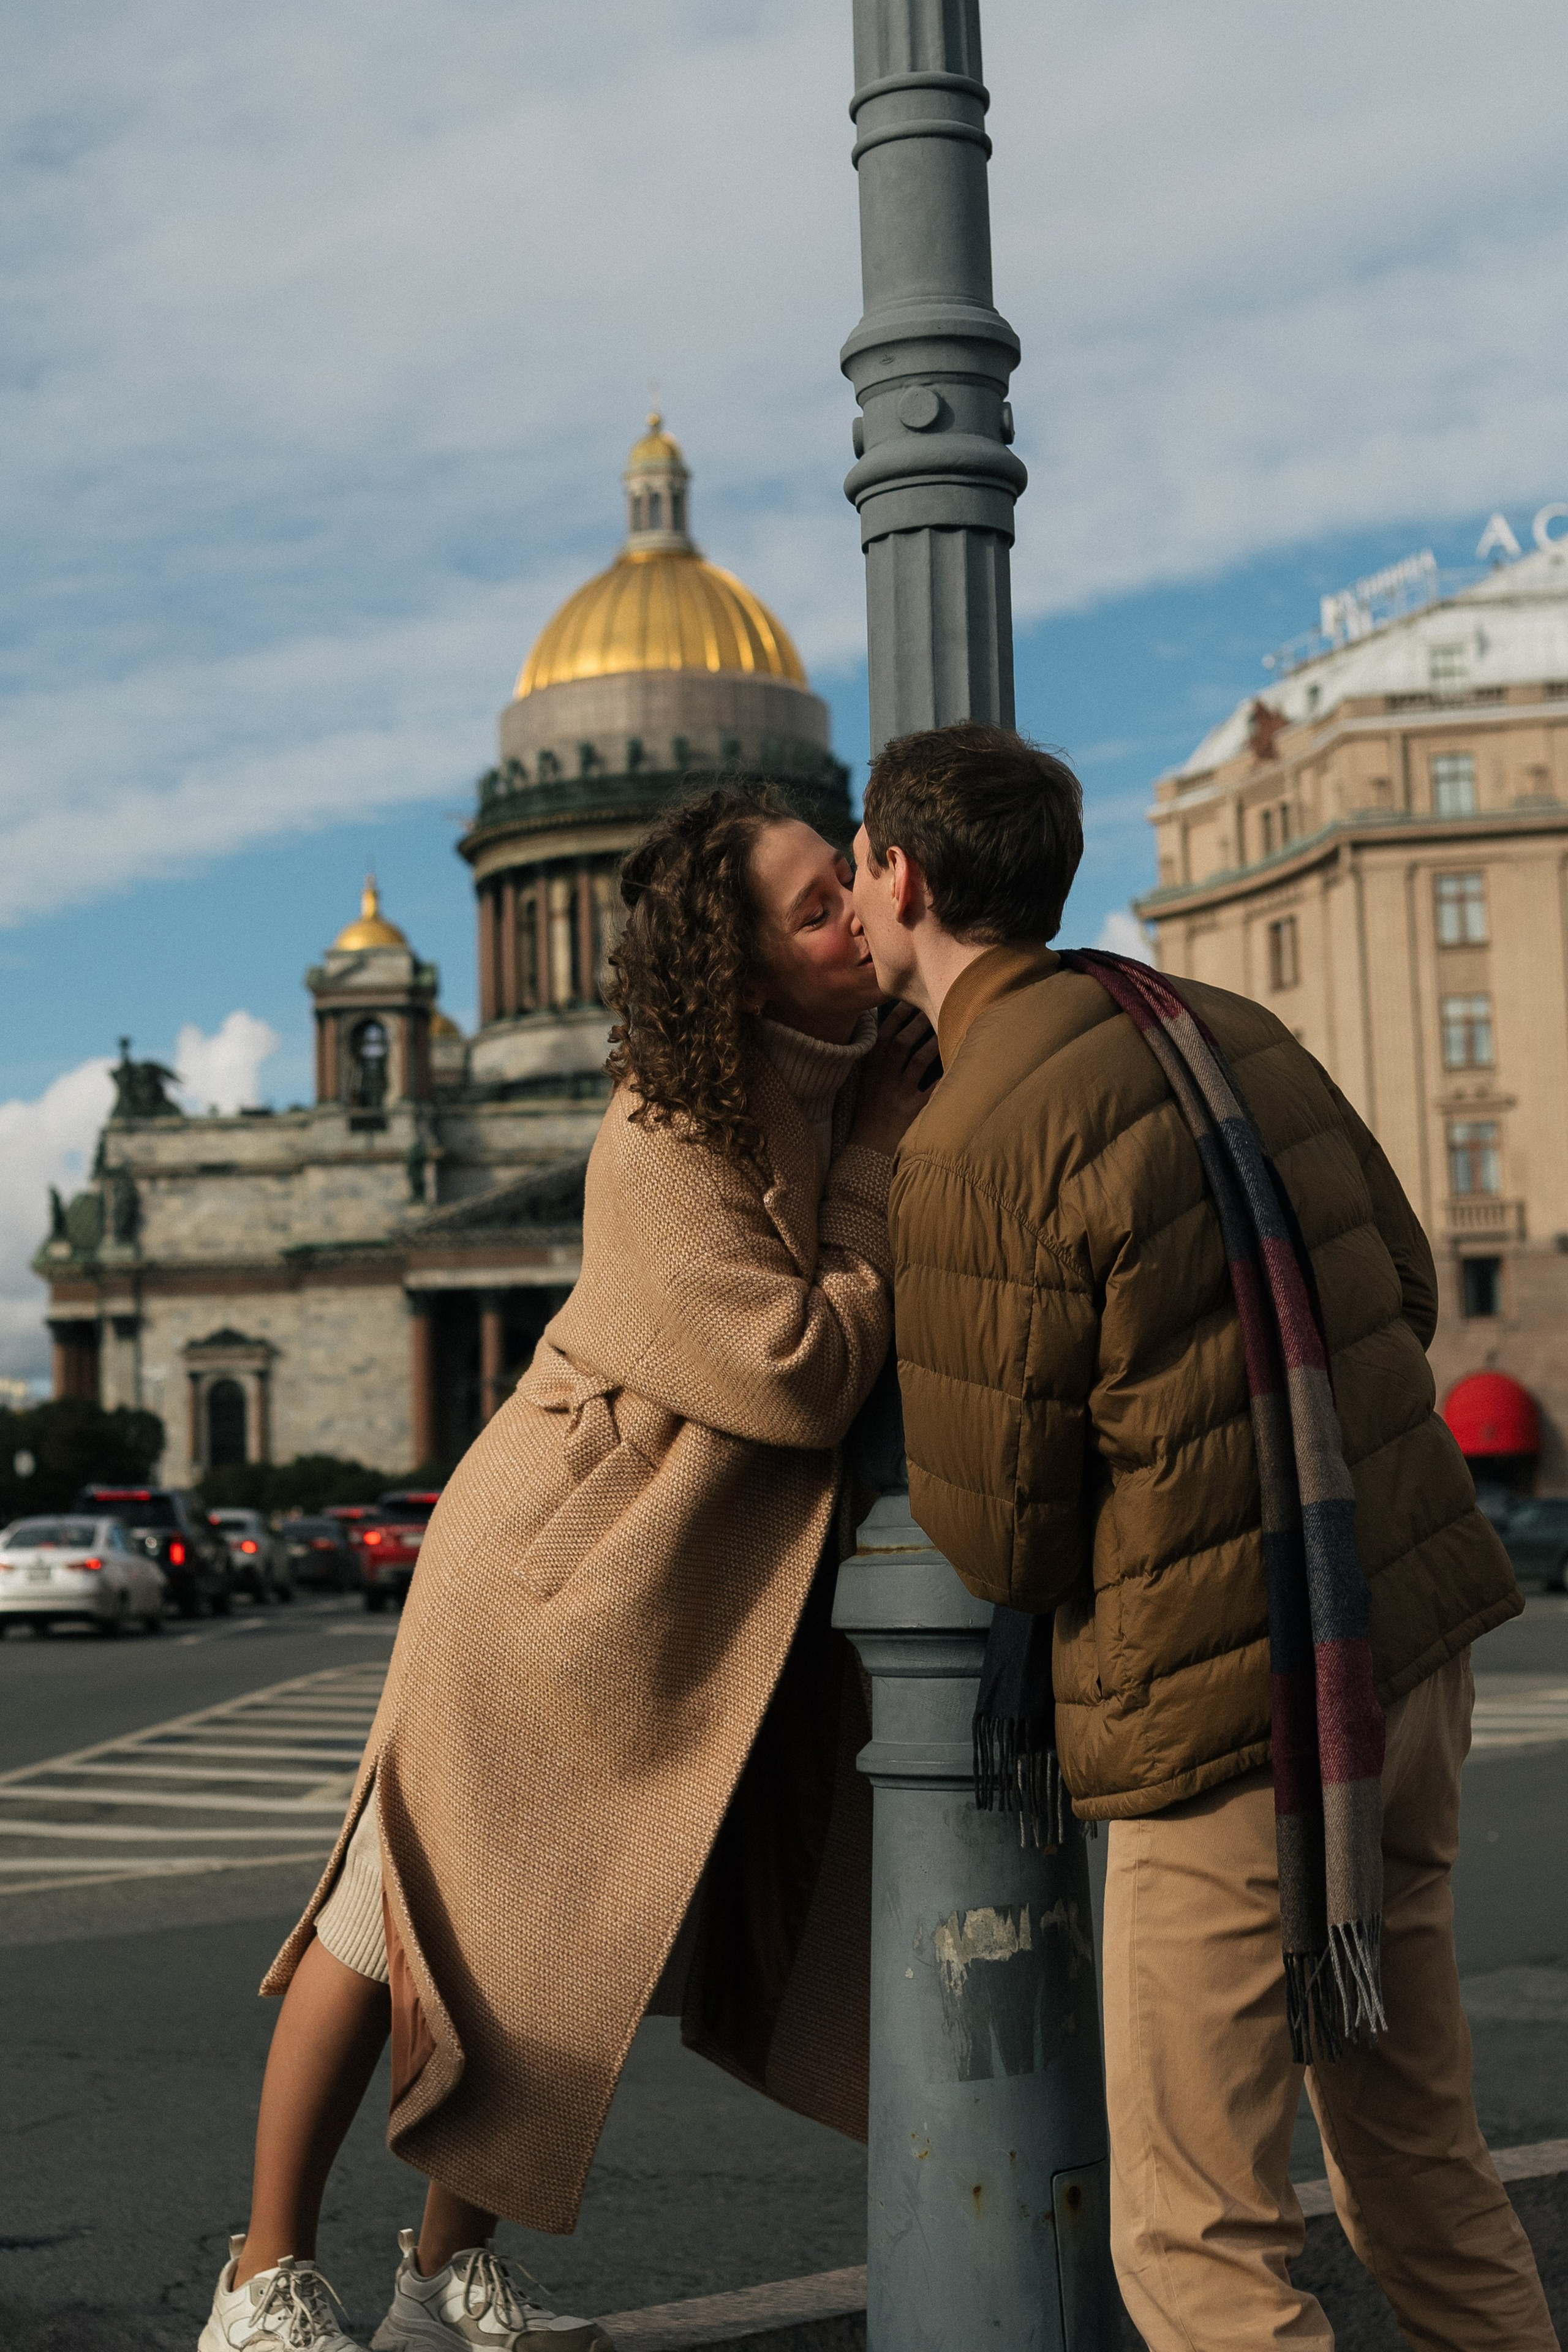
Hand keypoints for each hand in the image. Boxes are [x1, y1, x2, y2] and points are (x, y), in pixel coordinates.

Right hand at [850, 1004, 940, 1155]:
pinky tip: (961, 1060)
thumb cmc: (871, 1117)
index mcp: (870, 1072)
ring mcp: (899, 1095)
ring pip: (918, 1060)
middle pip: (901, 1043)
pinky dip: (946, 1075)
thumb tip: (895, 1036)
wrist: (868, 1153)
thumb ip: (879, 1064)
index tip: (906, 1001)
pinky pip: (934, 1088)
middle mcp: (884, 1080)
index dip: (895, 1017)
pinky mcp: (914, 1111)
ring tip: (948, 1026)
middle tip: (934, 1005)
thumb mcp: (867, 1088)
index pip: (882, 1037)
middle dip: (917, 1023)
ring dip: (933, 1041)